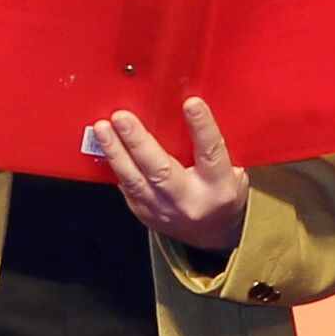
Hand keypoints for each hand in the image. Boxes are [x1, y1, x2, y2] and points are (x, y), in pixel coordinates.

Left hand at [95, 97, 250, 253]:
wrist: (212, 231)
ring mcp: (164, 210)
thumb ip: (212, 144)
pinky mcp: (144, 213)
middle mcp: (190, 200)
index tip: (191, 104)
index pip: (210, 153)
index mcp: (219, 185)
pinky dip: (114, 165)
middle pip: (161, 171)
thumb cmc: (220, 191)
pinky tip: (104, 146)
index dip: (202, 128)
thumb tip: (191, 104)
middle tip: (122, 118)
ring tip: (103, 128)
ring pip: (135, 181)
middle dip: (138, 142)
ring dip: (116, 152)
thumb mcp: (231, 168)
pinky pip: (126, 188)